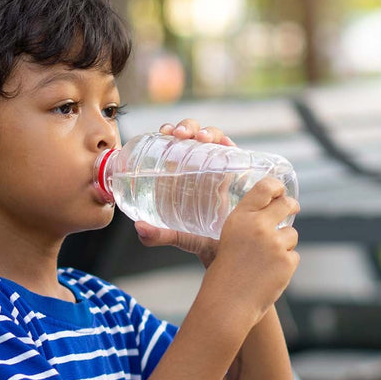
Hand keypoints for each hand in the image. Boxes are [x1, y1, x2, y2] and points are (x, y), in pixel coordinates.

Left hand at [135, 119, 236, 265]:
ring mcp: (221, 169)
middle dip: (186, 127)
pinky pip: (235, 153)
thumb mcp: (181, 237)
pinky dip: (230, 144)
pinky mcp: (239, 175)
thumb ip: (160, 235)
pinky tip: (225, 144)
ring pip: (214, 139)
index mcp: (184, 175)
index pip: (176, 145)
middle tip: (179, 135)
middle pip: (193, 136)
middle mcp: (202, 167)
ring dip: (207, 132)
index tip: (163, 132)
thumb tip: (141, 229)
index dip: (169, 133)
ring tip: (201, 138)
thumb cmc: (206, 241)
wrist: (233, 252)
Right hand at [204, 177, 299, 320]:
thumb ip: (245, 224)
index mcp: (239, 218)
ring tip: (266, 260)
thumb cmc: (223, 273)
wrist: (228, 303)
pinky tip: (270, 273)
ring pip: (292, 234)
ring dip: (284, 245)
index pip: (264, 188)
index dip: (276, 186)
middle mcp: (258, 226)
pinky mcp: (287, 261)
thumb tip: (264, 210)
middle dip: (291, 205)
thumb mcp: (225, 240)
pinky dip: (285, 264)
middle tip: (292, 206)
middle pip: (286, 204)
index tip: (280, 190)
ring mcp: (274, 244)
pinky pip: (293, 256)